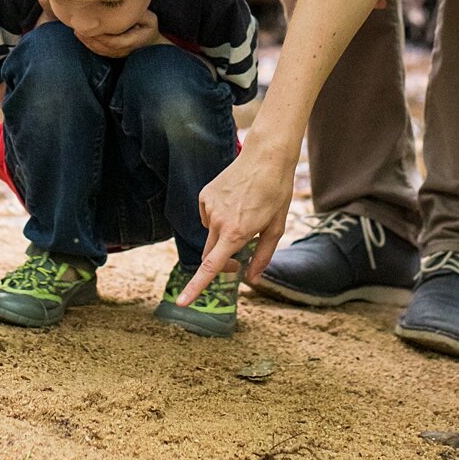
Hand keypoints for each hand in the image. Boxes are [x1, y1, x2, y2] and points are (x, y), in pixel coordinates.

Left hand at [74, 15, 166, 59]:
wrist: (151, 42)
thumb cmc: (149, 28)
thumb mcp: (150, 19)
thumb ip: (139, 14)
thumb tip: (126, 8)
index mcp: (132, 42)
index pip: (113, 41)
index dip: (100, 36)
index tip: (90, 25)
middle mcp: (123, 51)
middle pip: (102, 46)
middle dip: (89, 37)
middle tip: (78, 25)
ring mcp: (116, 54)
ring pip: (98, 50)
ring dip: (86, 41)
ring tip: (76, 30)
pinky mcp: (111, 53)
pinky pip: (98, 50)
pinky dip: (88, 43)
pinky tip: (80, 35)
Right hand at [171, 137, 296, 307]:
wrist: (266, 157)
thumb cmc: (276, 192)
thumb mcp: (276, 227)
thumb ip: (262, 256)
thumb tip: (251, 279)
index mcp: (236, 232)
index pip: (211, 266)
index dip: (196, 287)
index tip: (182, 302)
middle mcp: (218, 221)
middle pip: (210, 254)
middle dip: (222, 261)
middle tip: (241, 260)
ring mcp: (209, 207)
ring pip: (211, 233)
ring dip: (223, 234)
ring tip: (245, 214)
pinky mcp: (204, 195)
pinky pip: (207, 216)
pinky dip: (218, 218)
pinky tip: (234, 203)